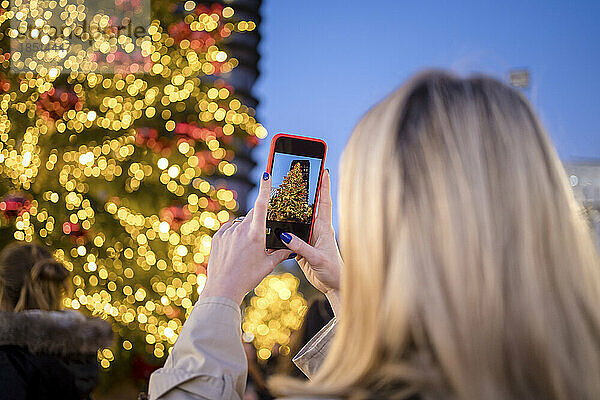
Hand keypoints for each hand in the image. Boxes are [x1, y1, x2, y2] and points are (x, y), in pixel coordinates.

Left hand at [201, 172, 291, 304]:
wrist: (223, 289)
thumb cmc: (248, 278)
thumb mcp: (267, 265)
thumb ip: (281, 253)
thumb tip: (293, 247)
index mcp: (255, 234)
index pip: (261, 205)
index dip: (265, 188)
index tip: (267, 173)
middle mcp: (240, 230)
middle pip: (252, 215)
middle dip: (259, 220)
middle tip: (262, 234)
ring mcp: (227, 233)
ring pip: (241, 223)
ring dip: (246, 229)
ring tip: (247, 249)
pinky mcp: (217, 237)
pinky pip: (229, 229)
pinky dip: (235, 234)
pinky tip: (236, 249)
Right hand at [279, 169, 342, 314]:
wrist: (333, 285)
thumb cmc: (332, 271)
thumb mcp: (316, 258)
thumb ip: (300, 247)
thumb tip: (284, 235)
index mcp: (324, 227)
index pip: (323, 202)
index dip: (323, 185)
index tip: (322, 169)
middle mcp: (316, 229)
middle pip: (309, 206)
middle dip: (305, 190)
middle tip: (298, 174)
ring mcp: (308, 237)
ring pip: (298, 218)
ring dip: (291, 207)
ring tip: (282, 193)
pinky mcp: (301, 246)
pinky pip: (291, 233)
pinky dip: (284, 227)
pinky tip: (275, 221)